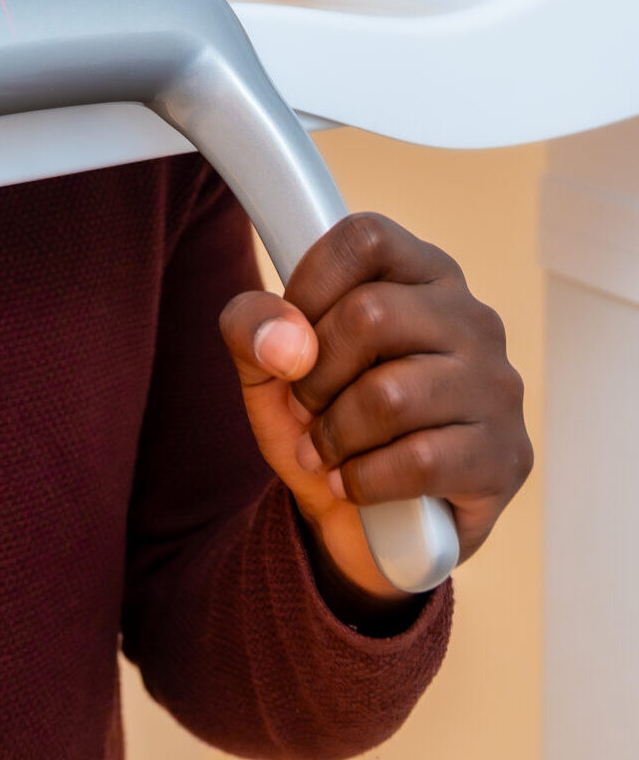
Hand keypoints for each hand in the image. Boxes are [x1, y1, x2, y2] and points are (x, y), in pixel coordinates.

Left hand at [219, 213, 531, 613]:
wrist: (362, 521)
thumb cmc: (322, 417)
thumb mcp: (266, 365)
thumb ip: (252, 326)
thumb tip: (287, 343)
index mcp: (422, 272)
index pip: (365, 239)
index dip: (310, 286)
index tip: (293, 336)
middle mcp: (472, 318)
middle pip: (372, 314)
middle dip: (315, 374)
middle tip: (306, 407)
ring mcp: (498, 386)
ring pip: (391, 395)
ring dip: (335, 434)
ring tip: (324, 450)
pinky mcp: (507, 456)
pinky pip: (419, 462)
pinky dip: (364, 479)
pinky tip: (352, 483)